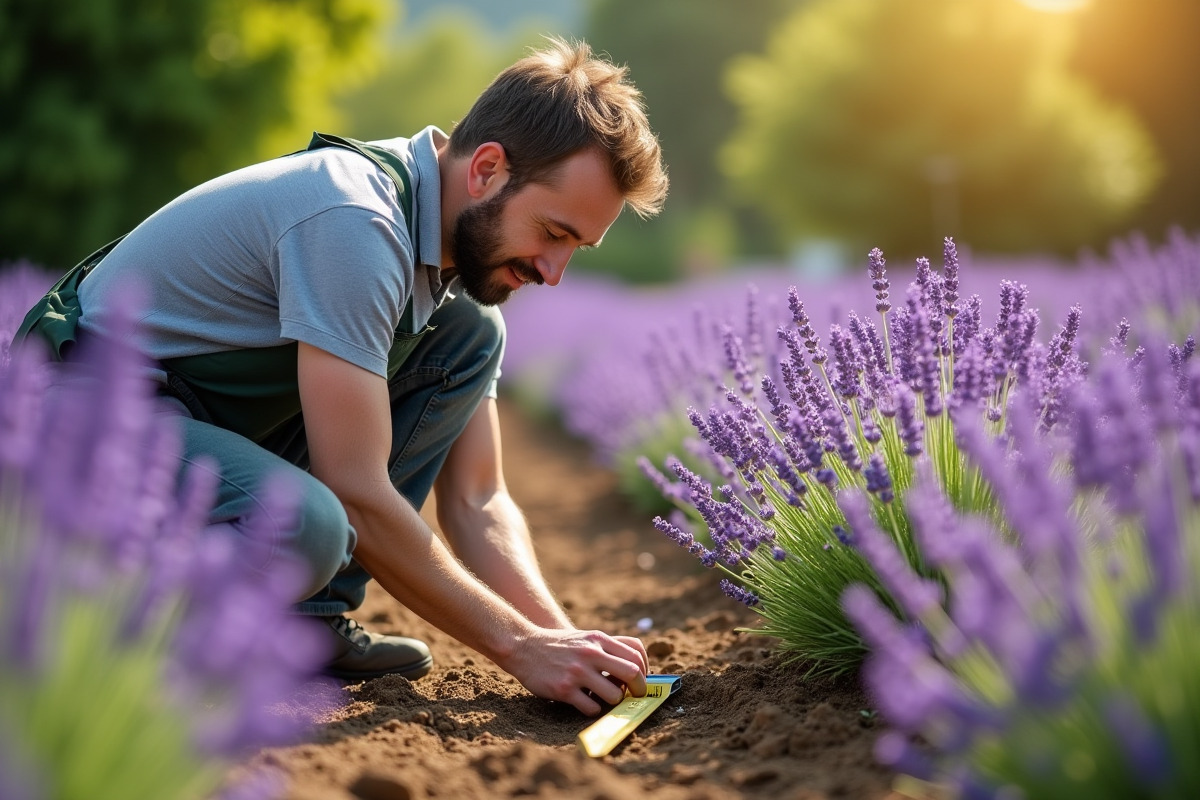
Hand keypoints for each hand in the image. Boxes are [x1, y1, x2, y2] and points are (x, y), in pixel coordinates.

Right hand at [502, 628, 649, 714]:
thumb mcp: (585, 637)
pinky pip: (591, 708)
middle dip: (639, 689)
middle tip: (635, 696)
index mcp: (598, 639)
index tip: (640, 681)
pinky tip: (586, 704)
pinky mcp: (564, 689)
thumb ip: (608, 648)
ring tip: (605, 699)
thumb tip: (637, 667)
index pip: (636, 654)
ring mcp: (577, 672)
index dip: (645, 671)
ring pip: (614, 695)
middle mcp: (590, 653)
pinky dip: (594, 710)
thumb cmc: (559, 645)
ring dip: (614, 702)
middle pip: (632, 673)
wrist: (523, 645)